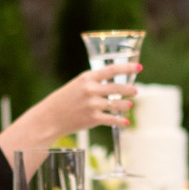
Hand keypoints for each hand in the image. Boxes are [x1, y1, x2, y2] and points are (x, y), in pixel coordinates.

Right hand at [2, 64, 139, 157]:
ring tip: (129, 104)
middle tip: (135, 90)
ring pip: (116, 104)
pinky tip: (125, 122)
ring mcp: (92, 105)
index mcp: (87, 78)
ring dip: (125, 104)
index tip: (138, 67)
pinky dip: (120, 121)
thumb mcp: (77, 85)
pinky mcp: (93, 119)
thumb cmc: (64, 100)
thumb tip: (113, 84)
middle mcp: (91, 90)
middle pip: (117, 87)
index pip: (112, 70)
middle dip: (129, 89)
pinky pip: (112, 119)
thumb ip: (94, 83)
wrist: (50, 117)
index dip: (127, 68)